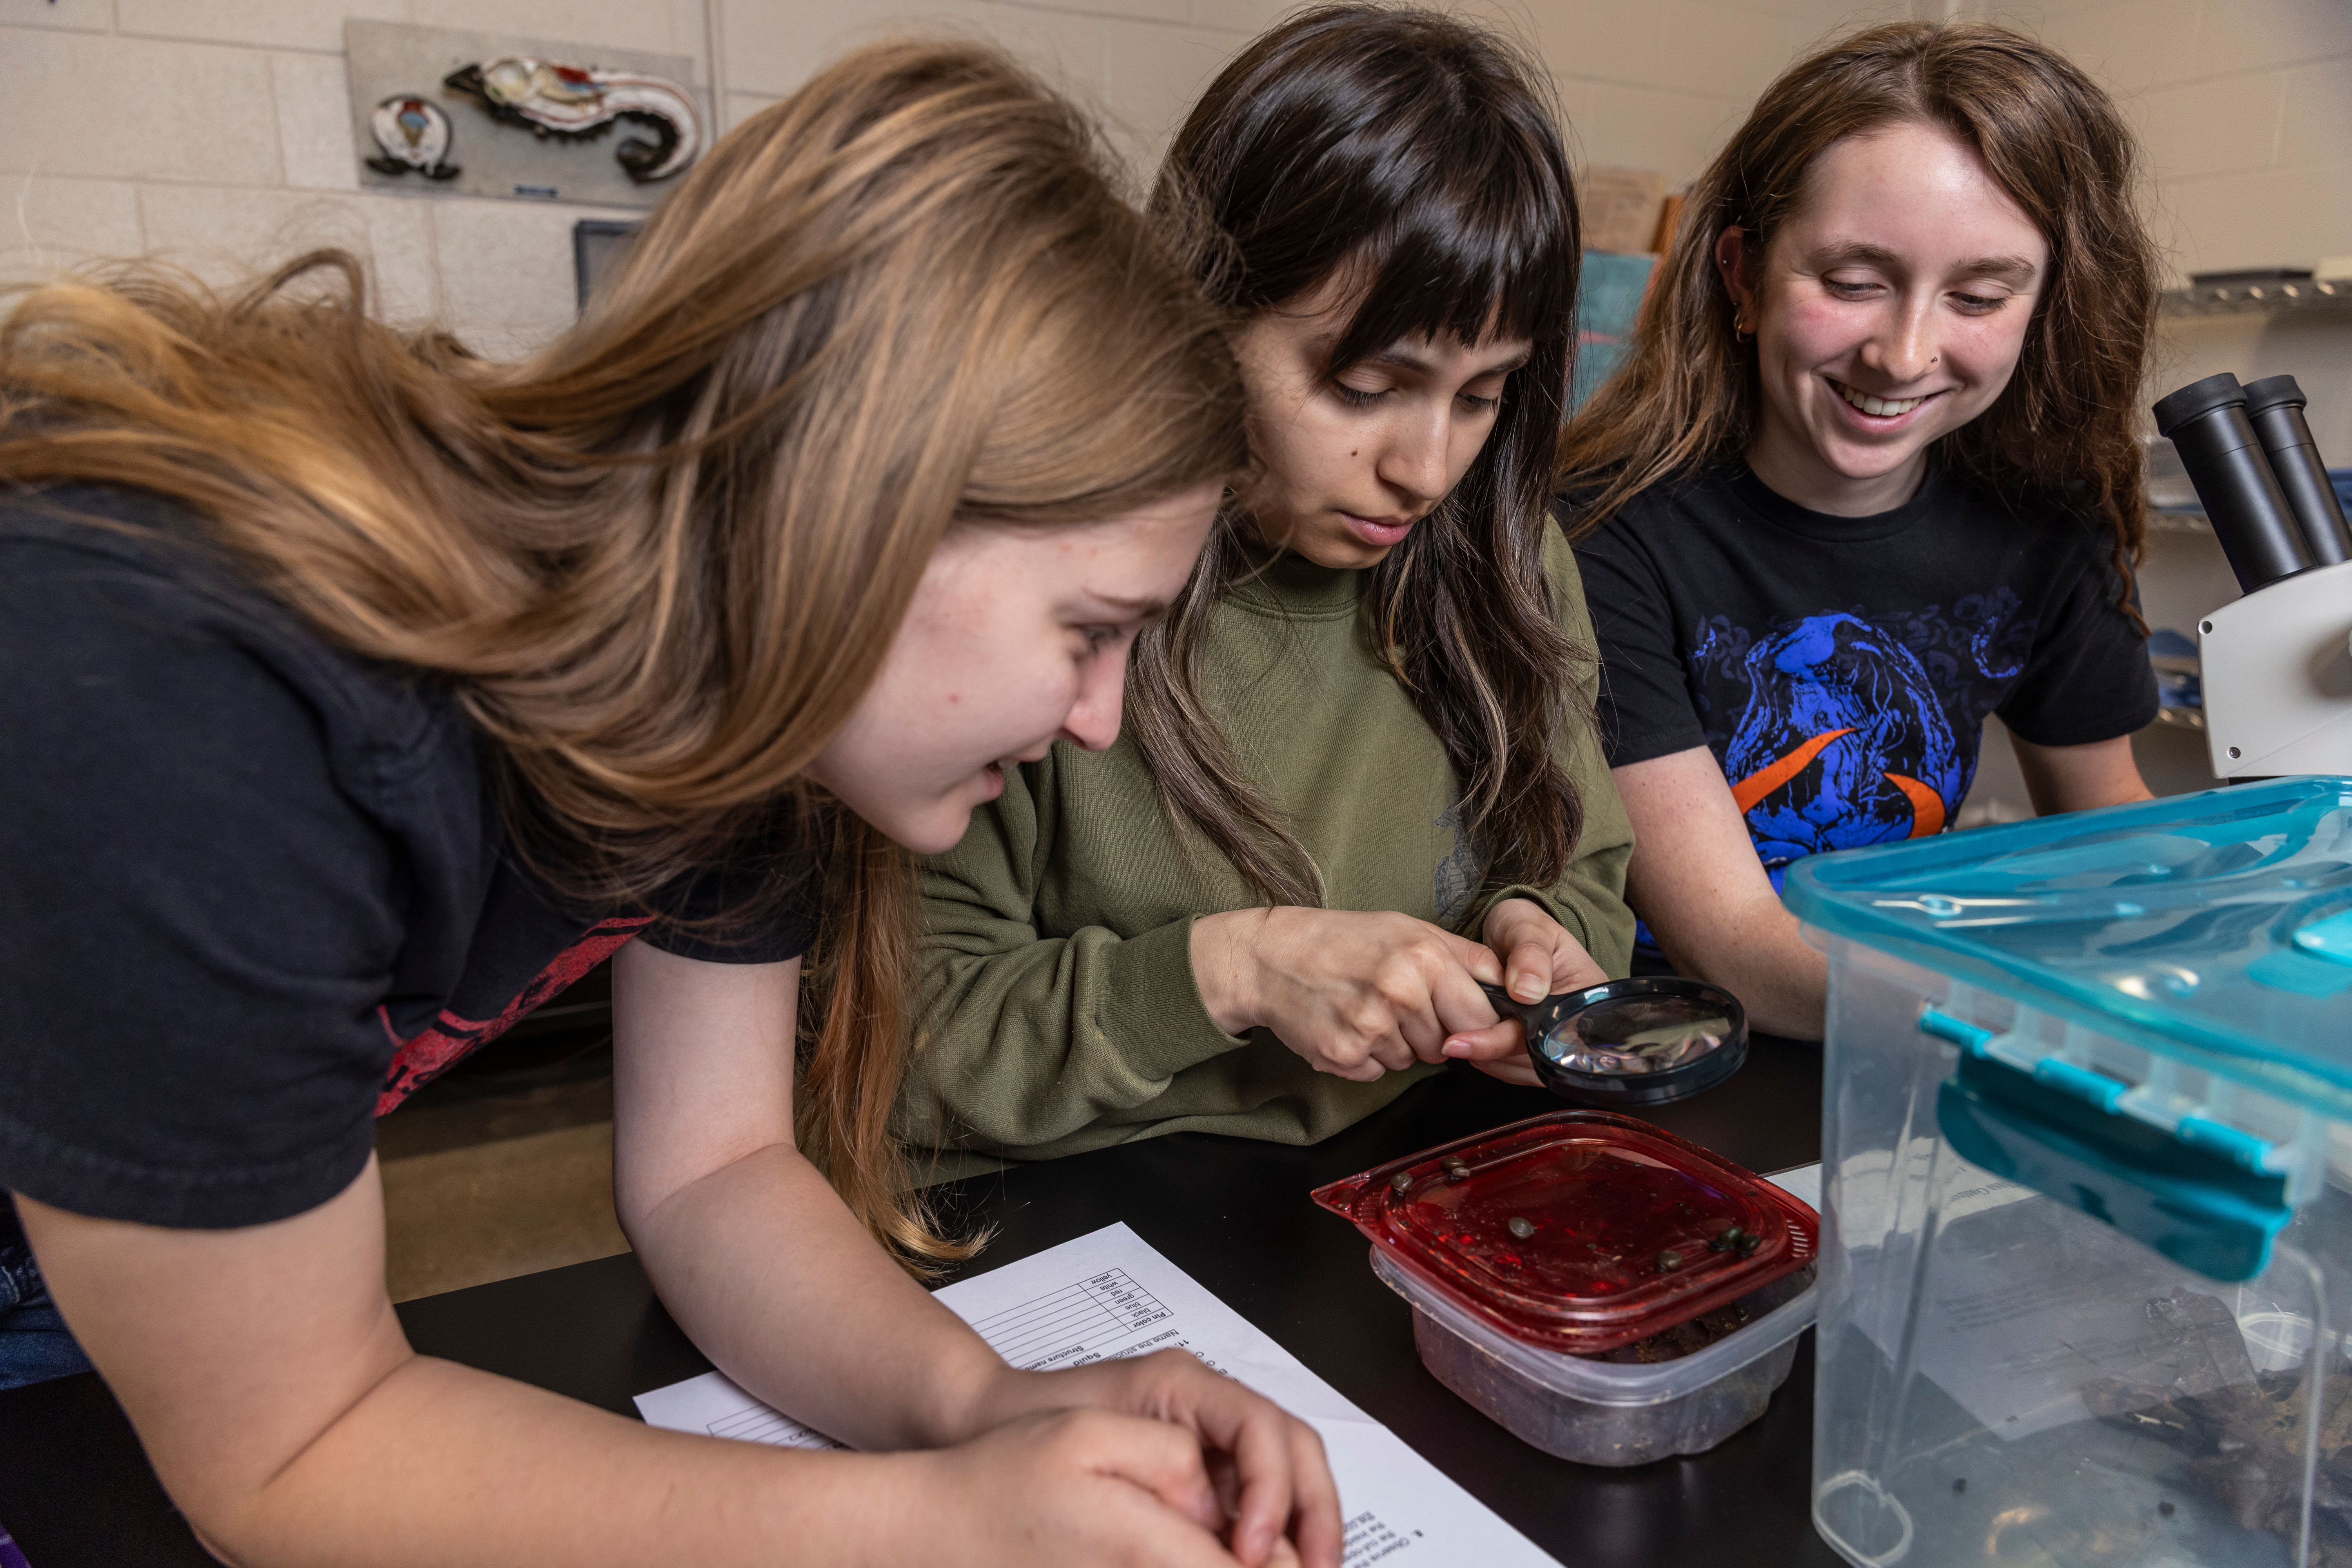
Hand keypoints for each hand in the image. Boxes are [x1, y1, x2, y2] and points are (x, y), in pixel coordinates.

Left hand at [955, 1348, 1341, 1567]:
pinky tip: (1266, 1560)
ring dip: (1304, 1521)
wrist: (986, 1422)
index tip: (1250, 1551)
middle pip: (1292, 1444)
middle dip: (1311, 1509)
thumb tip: (1218, 1539)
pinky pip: (1258, 1487)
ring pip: (1288, 1465)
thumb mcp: (1095, 1454)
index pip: (1260, 1428)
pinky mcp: (1203, 1460)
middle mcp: (1207, 1398)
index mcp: (1182, 1383)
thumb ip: (1163, 1487)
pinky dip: (1274, 1525)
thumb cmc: (1028, 1428)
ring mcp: (1209, 1427)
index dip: (1270, 1490)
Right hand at [1191, 906, 1506, 1081]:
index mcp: (1424, 957)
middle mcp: (1400, 992)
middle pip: (1447, 1045)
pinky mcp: (1345, 1055)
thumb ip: (1465, 957)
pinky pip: (1378, 1072)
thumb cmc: (1342, 940)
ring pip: (1412, 1061)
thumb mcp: (1409, 929)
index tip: (1457, 1017)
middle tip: (1396, 1003)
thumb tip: (1515, 986)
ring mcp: (1371, 1027)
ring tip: (1365, 1009)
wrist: (1270, 957)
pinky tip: (1346, 1024)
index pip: (1480, 1017)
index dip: (1472, 1022)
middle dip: (1430, 1032)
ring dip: (1396, 1045)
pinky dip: (1366, 1057)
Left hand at [1438, 898, 1609, 1085]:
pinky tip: (1470, 1035)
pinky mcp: (1535, 1053)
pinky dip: (1484, 1058)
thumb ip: (1530, 953)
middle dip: (1490, 1052)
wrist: (1516, 936)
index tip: (1467, 1039)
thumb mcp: (1530, 927)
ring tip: (1458, 1031)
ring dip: (1484, 1058)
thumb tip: (1527, 991)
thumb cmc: (1526, 929)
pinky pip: (1508, 1068)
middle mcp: (1576, 1031)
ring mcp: (1555, 1045)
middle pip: (1533, 1062)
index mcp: (1587, 1001)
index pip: (1550, 1038)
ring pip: (1518, 1070)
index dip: (1507, 1042)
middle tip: (1450, 1040)